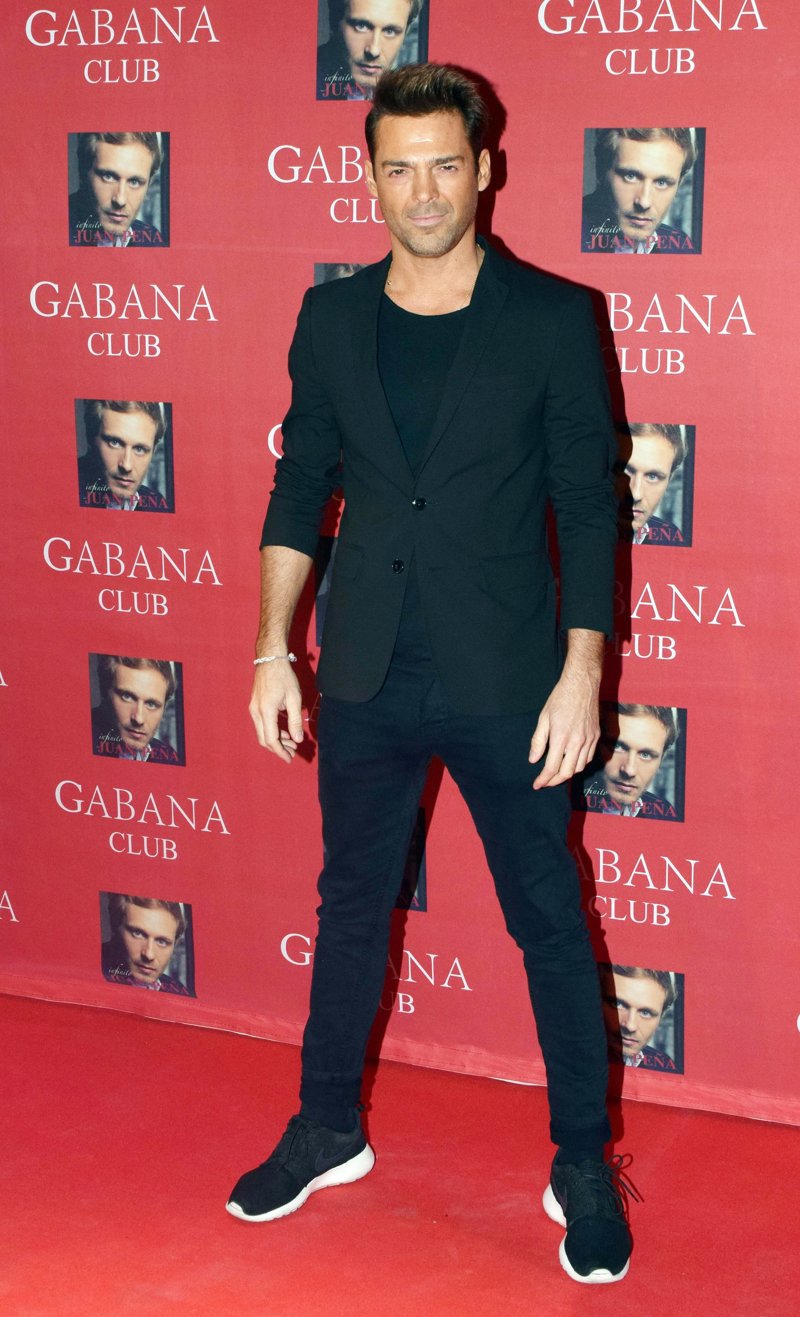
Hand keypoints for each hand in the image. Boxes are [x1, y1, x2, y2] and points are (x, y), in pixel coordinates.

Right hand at [249, 662, 303, 762]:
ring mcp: (253, 709)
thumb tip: (298, 739)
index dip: (281, 752)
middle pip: (264, 739)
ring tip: (292, 742)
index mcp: (266, 711)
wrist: (270, 659)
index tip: (290, 758)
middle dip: (278, 749)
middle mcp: (256, 712)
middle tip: (293, 752)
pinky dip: (272, 731)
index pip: (271, 739)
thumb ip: (295, 720)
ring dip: (276, 740)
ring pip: (262, 732)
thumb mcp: (294, 698)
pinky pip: (261, 724)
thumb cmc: (284, 676)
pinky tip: (284, 731)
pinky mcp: (254, 705)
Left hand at [529, 668, 599, 789]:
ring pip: (579, 768)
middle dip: (555, 781)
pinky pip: (588, 758)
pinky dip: (579, 764)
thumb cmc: (560, 698)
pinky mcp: (596, 736)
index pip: (552, 767)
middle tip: (545, 781)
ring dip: (567, 773)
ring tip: (557, 773)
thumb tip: (533, 759)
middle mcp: (577, 741)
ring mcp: (589, 740)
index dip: (543, 780)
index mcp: (561, 737)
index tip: (537, 785)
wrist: (582, 684)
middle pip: (567, 773)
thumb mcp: (543, 718)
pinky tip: (571, 761)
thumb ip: (538, 740)